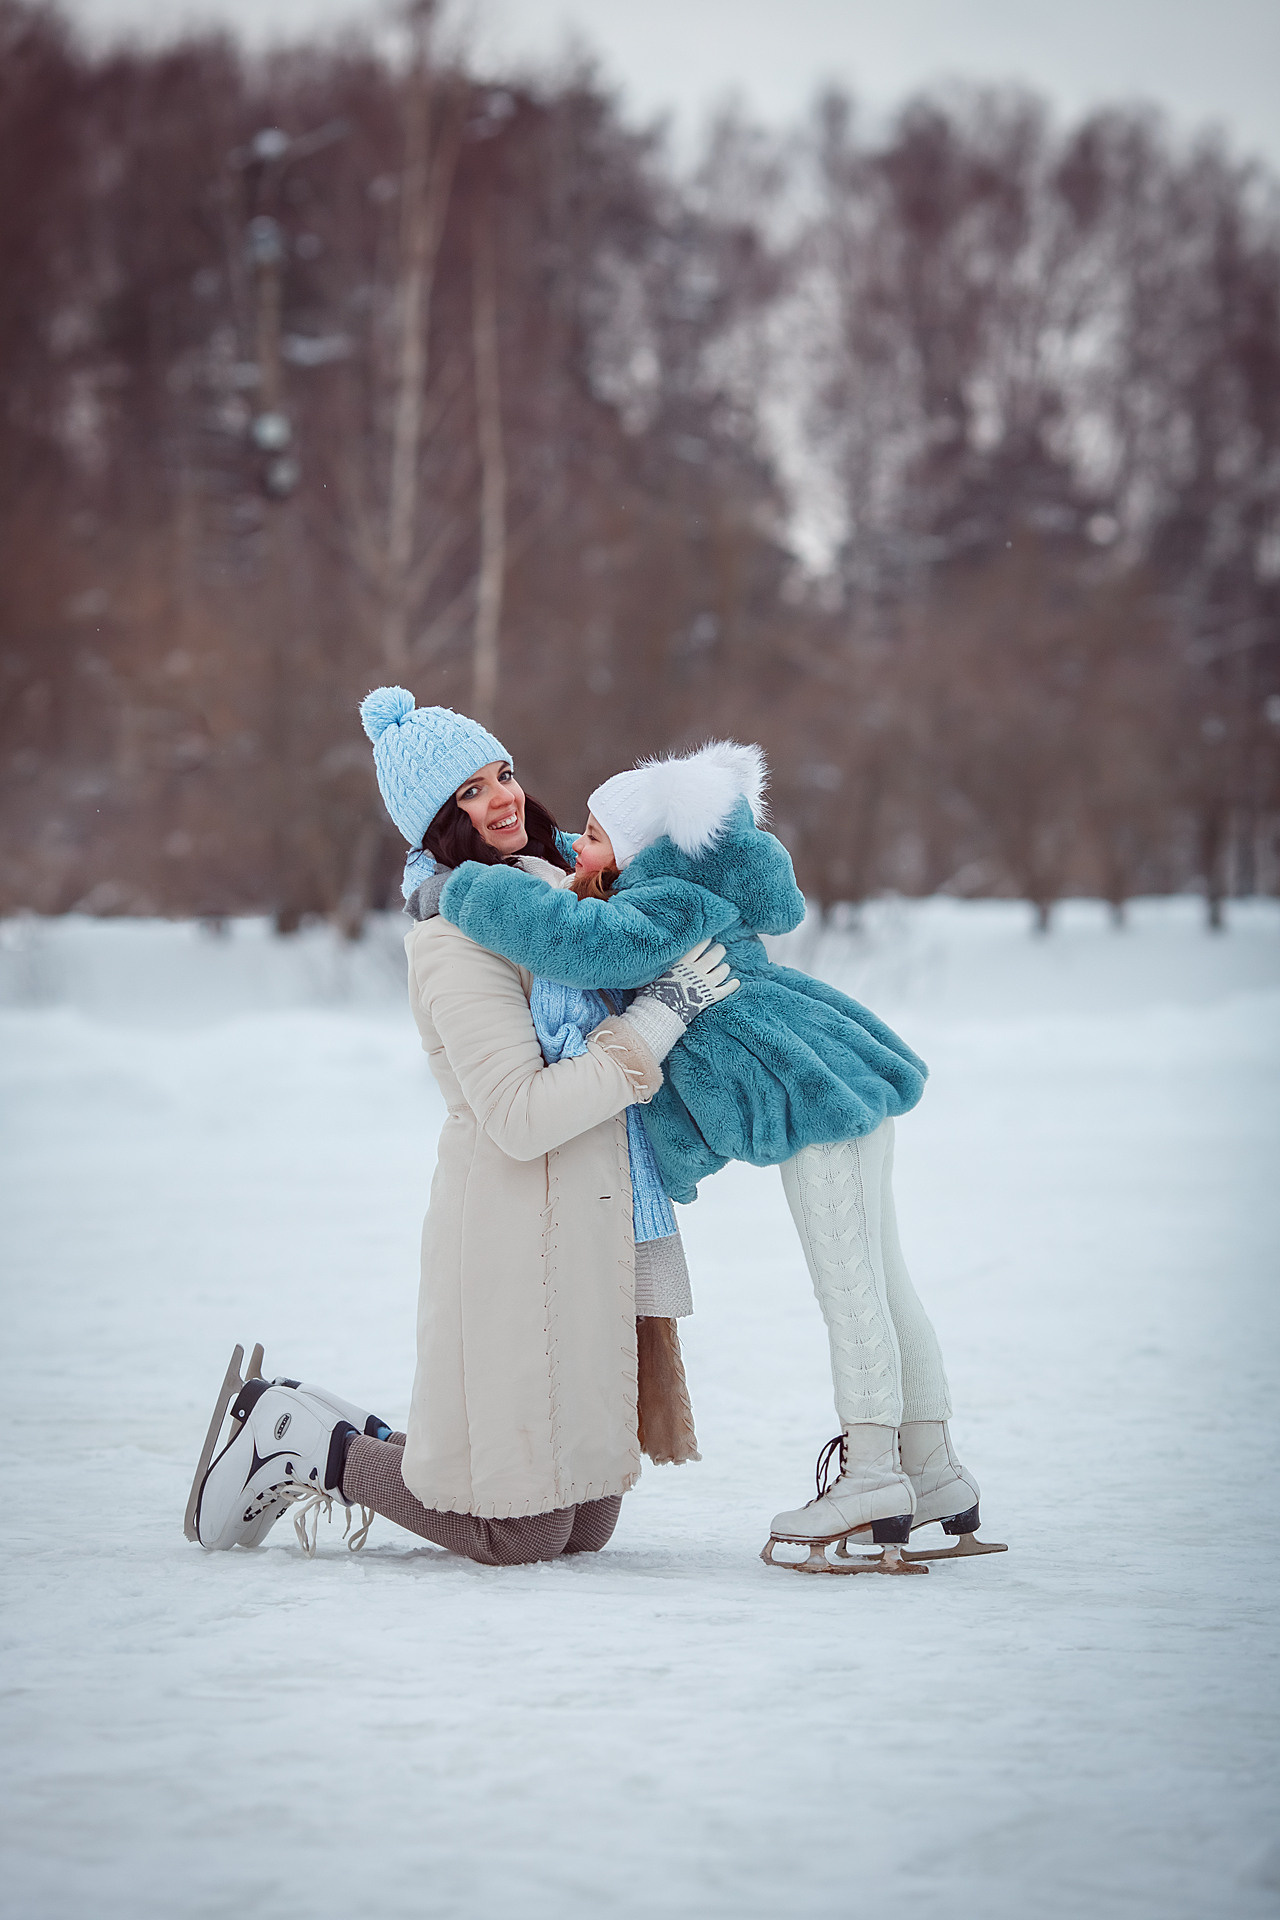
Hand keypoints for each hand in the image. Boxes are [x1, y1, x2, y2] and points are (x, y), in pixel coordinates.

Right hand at [615, 939, 739, 1065]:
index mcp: (682, 961)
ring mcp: (705, 983)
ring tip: (726, 966)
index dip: (704, 941)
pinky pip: (725, 990)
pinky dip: (732, 985)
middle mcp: (696, 969)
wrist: (661, 1010)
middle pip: (712, 956)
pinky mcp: (710, 997)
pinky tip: (737, 982)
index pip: (697, 946)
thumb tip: (647, 956)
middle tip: (720, 949)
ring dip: (724, 968)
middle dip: (718, 951)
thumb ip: (655, 964)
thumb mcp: (649, 973)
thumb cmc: (651, 992)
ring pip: (721, 971)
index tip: (708, 936)